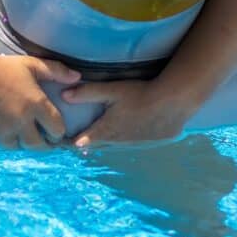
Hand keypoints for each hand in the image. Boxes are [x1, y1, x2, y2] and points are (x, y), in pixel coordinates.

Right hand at [0, 50, 80, 149]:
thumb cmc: (3, 66)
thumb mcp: (32, 64)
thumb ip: (56, 71)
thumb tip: (77, 77)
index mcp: (36, 105)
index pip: (57, 130)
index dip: (57, 131)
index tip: (54, 129)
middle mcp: (21, 121)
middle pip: (37, 146)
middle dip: (41, 143)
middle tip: (39, 138)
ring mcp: (1, 130)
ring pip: (15, 146)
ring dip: (17, 141)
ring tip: (16, 131)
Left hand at [61, 79, 197, 147]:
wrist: (173, 101)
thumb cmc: (139, 93)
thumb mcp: (110, 90)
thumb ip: (87, 92)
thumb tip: (64, 95)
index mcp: (107, 129)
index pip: (84, 141)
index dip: (72, 143)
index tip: (63, 144)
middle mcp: (120, 141)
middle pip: (100, 145)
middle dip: (90, 144)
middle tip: (78, 144)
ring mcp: (138, 143)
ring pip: (118, 145)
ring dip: (110, 142)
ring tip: (101, 140)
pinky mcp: (154, 142)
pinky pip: (136, 143)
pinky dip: (129, 139)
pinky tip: (132, 133)